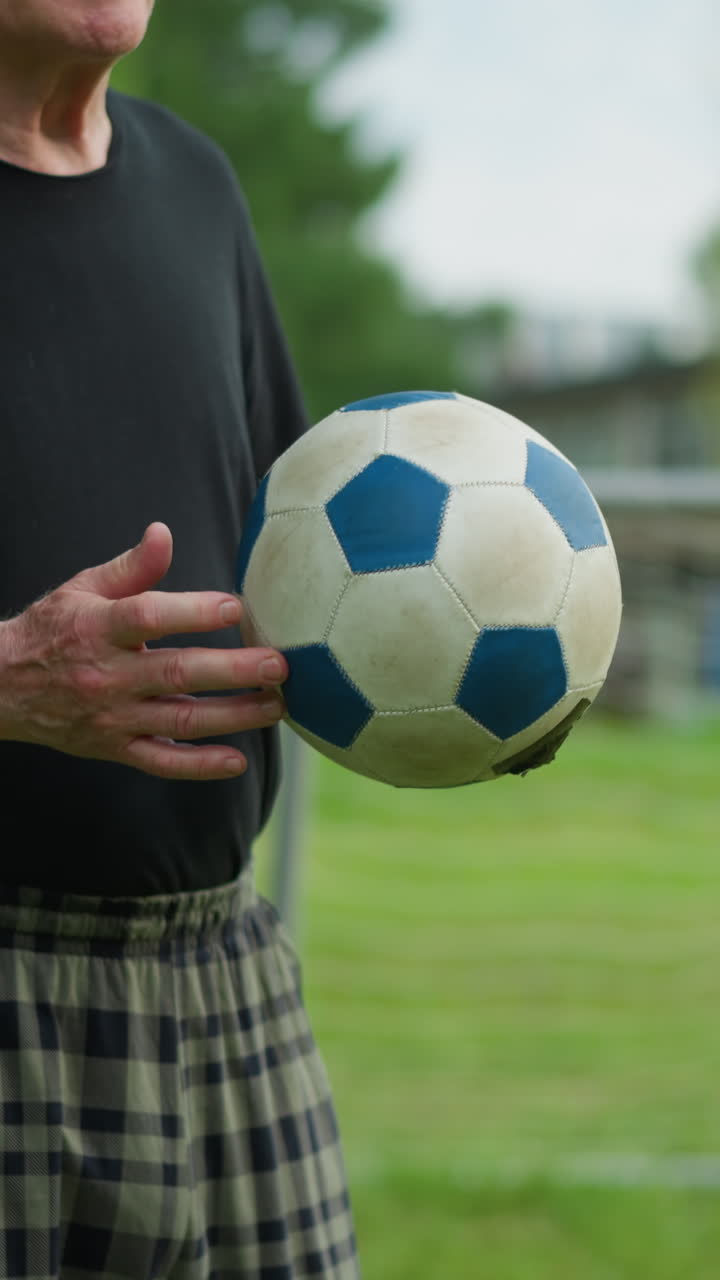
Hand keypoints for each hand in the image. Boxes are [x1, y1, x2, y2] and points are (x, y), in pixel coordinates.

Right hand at [0, 522, 286, 779]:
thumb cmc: (54, 630)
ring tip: (277, 705)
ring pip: (181, 719)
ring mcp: (113, 717)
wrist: (3, 688)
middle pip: (177, 673)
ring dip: (234, 716)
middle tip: (278, 665)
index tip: (236, 607)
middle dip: (233, 670)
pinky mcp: (116, 748)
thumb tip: (163, 532)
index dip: (193, 612)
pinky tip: (238, 761)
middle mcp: (107, 675)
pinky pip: (162, 762)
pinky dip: (200, 766)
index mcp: (98, 628)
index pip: (148, 618)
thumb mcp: (83, 589)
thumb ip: (130, 567)